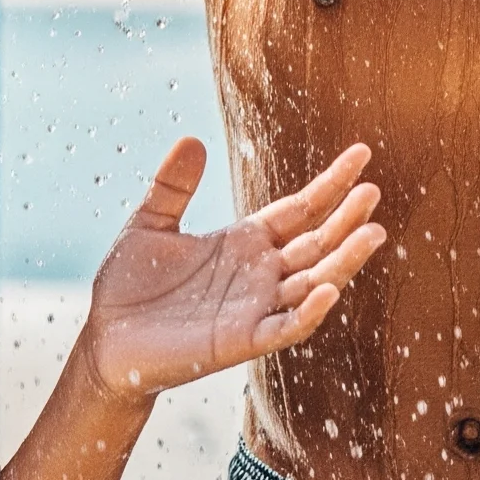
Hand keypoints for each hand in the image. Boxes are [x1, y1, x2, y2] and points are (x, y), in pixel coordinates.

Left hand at [83, 139, 382, 398]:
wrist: (106, 337)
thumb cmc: (131, 284)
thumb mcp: (151, 221)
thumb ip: (173, 185)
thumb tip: (194, 138)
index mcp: (243, 242)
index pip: (299, 210)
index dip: (329, 184)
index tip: (361, 155)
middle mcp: (258, 274)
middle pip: (314, 242)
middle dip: (345, 218)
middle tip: (374, 190)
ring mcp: (254, 307)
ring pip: (312, 283)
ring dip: (343, 260)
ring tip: (373, 232)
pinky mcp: (241, 340)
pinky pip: (285, 326)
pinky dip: (309, 311)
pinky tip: (329, 289)